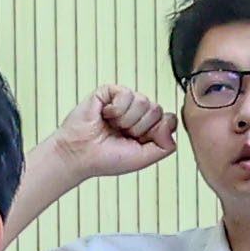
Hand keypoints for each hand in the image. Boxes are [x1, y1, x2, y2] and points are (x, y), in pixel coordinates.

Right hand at [48, 85, 180, 184]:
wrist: (79, 154)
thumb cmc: (106, 158)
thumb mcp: (144, 158)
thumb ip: (166, 145)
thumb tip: (171, 123)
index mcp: (147, 128)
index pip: (169, 120)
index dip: (155, 132)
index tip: (138, 142)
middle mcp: (138, 113)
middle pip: (157, 110)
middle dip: (140, 128)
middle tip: (121, 135)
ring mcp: (124, 102)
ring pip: (144, 101)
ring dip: (127, 120)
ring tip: (112, 126)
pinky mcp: (109, 92)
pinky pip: (126, 94)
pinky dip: (116, 110)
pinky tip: (105, 116)